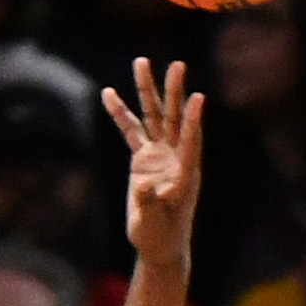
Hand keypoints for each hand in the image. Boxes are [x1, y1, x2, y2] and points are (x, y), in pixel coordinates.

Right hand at [102, 58, 204, 272]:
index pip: (191, 142)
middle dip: (173, 92)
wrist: (158, 243)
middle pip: (174, 118)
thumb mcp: (153, 223)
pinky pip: (130, 131)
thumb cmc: (160, 236)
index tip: (198, 98)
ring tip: (140, 62)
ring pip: (153, 117)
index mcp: (185, 174)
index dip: (194, 121)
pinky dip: (120, 113)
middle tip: (177, 65)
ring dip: (147, 90)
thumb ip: (149, 203)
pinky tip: (108, 93)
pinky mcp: (143, 159)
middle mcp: (175, 158)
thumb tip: (143, 184)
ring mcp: (159, 155)